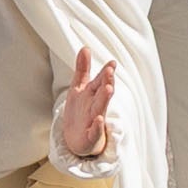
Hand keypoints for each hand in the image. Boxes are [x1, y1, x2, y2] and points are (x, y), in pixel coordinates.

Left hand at [52, 44, 117, 165]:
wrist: (76, 139)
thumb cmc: (80, 110)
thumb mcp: (78, 87)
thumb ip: (83, 68)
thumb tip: (85, 47)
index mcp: (93, 94)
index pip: (100, 81)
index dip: (105, 72)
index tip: (112, 63)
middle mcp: (96, 106)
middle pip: (102, 93)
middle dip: (106, 82)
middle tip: (110, 72)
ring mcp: (94, 121)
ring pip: (100, 109)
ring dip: (104, 99)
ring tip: (109, 89)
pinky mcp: (91, 136)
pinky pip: (95, 131)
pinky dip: (97, 126)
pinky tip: (99, 120)